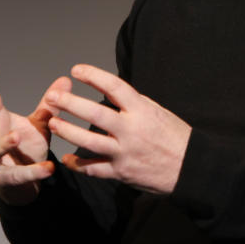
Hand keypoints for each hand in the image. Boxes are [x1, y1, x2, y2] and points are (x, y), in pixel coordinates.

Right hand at [0, 66, 70, 204]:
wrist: (24, 182)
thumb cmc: (25, 147)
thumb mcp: (39, 124)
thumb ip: (49, 105)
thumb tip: (66, 80)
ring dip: (2, 143)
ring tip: (16, 136)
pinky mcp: (2, 179)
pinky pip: (16, 175)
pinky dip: (32, 171)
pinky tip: (48, 168)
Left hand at [44, 64, 191, 195]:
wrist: (192, 169)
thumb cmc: (177, 137)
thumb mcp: (159, 112)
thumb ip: (134, 104)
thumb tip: (111, 92)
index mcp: (143, 110)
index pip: (114, 86)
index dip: (93, 75)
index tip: (77, 70)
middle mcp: (131, 130)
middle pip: (94, 114)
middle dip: (70, 104)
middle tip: (53, 97)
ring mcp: (125, 152)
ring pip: (88, 142)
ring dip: (67, 131)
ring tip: (53, 123)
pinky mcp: (121, 172)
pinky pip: (93, 169)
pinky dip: (78, 164)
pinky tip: (67, 158)